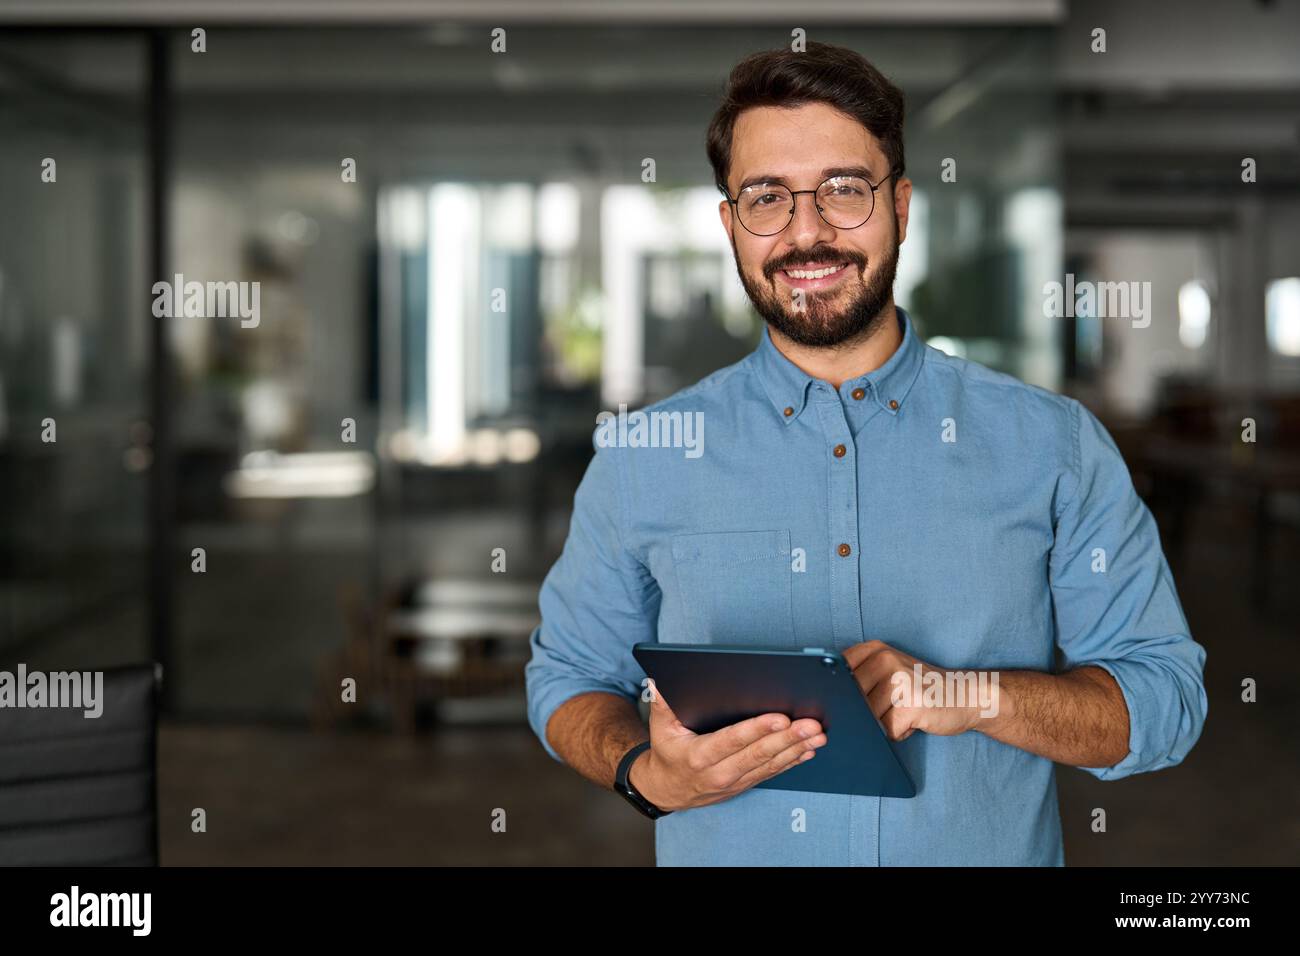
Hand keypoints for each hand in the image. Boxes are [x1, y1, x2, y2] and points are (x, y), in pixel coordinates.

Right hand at [628, 679, 826, 811]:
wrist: (667, 790)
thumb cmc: (668, 753)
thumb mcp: (660, 727)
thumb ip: (661, 703)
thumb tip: (658, 680)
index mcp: (700, 756)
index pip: (733, 740)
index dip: (758, 729)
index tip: (781, 718)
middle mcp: (719, 772)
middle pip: (759, 754)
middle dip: (789, 738)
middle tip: (812, 725)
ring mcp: (735, 782)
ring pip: (770, 765)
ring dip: (796, 750)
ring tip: (818, 736)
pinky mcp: (745, 784)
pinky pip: (772, 773)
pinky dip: (792, 762)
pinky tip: (808, 751)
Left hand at [843, 640, 985, 740]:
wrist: (967, 695)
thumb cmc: (922, 690)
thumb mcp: (888, 673)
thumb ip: (858, 680)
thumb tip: (824, 705)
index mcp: (873, 649)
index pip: (834, 675)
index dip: (836, 696)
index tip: (847, 704)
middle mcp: (884, 659)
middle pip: (849, 700)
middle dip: (862, 714)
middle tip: (888, 709)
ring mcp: (899, 679)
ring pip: (867, 718)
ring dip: (882, 725)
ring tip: (903, 713)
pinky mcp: (912, 704)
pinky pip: (887, 730)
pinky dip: (898, 733)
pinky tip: (913, 722)